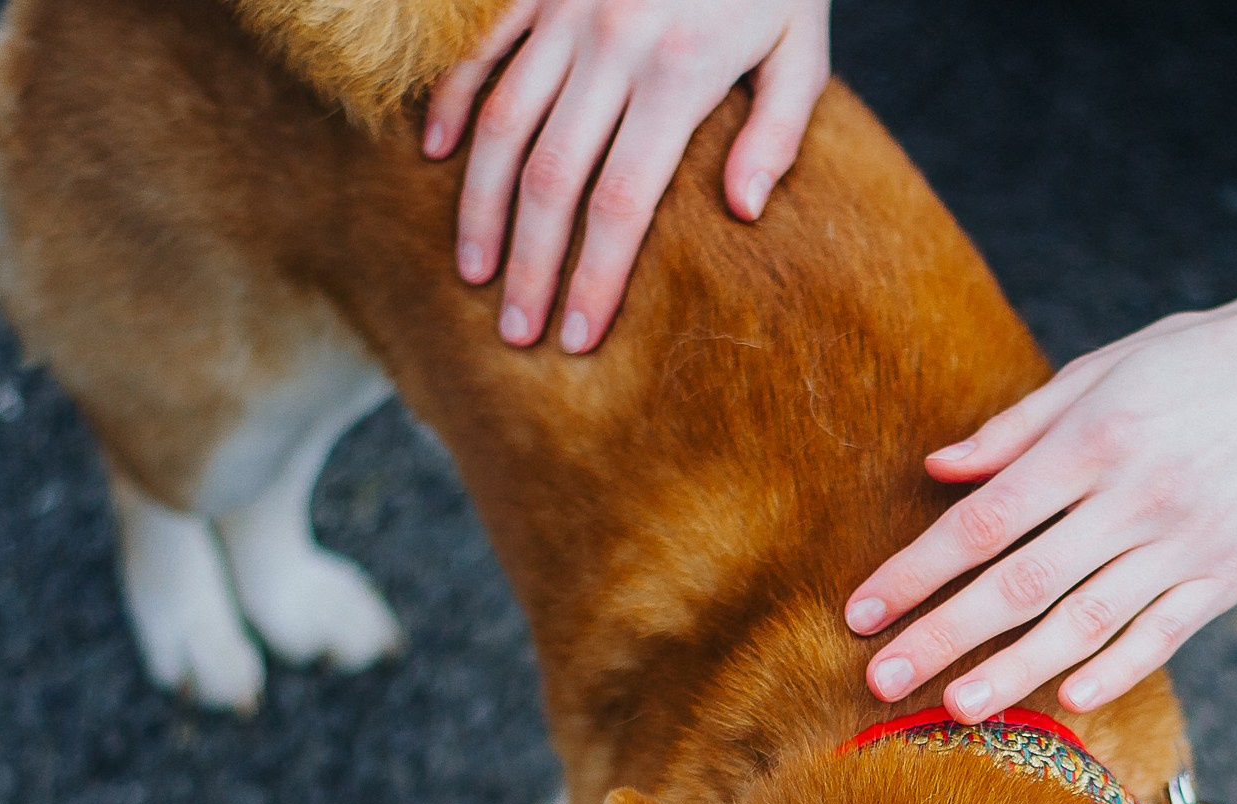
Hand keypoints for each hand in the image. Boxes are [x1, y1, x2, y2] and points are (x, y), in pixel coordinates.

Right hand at [423, 0, 831, 353]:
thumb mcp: (802, 42)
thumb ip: (780, 129)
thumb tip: (742, 211)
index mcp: (681, 72)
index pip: (624, 203)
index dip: (595, 277)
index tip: (578, 337)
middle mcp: (613, 45)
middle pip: (553, 181)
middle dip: (531, 266)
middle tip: (516, 333)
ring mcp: (565, 12)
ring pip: (503, 126)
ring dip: (481, 207)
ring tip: (472, 273)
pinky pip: (481, 50)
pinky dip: (451, 103)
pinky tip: (434, 159)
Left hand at [846, 186, 1236, 718]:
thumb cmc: (1193, 360)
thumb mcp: (1099, 369)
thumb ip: (1014, 429)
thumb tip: (934, 471)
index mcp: (1093, 440)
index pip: (984, 522)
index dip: (917, 571)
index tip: (862, 610)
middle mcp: (1138, 496)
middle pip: (1021, 584)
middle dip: (943, 636)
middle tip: (880, 679)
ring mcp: (1187, 543)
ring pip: (1086, 623)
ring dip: (1015, 671)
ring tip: (957, 708)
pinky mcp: (1229, 576)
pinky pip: (1160, 636)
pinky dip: (1113, 671)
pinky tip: (1065, 700)